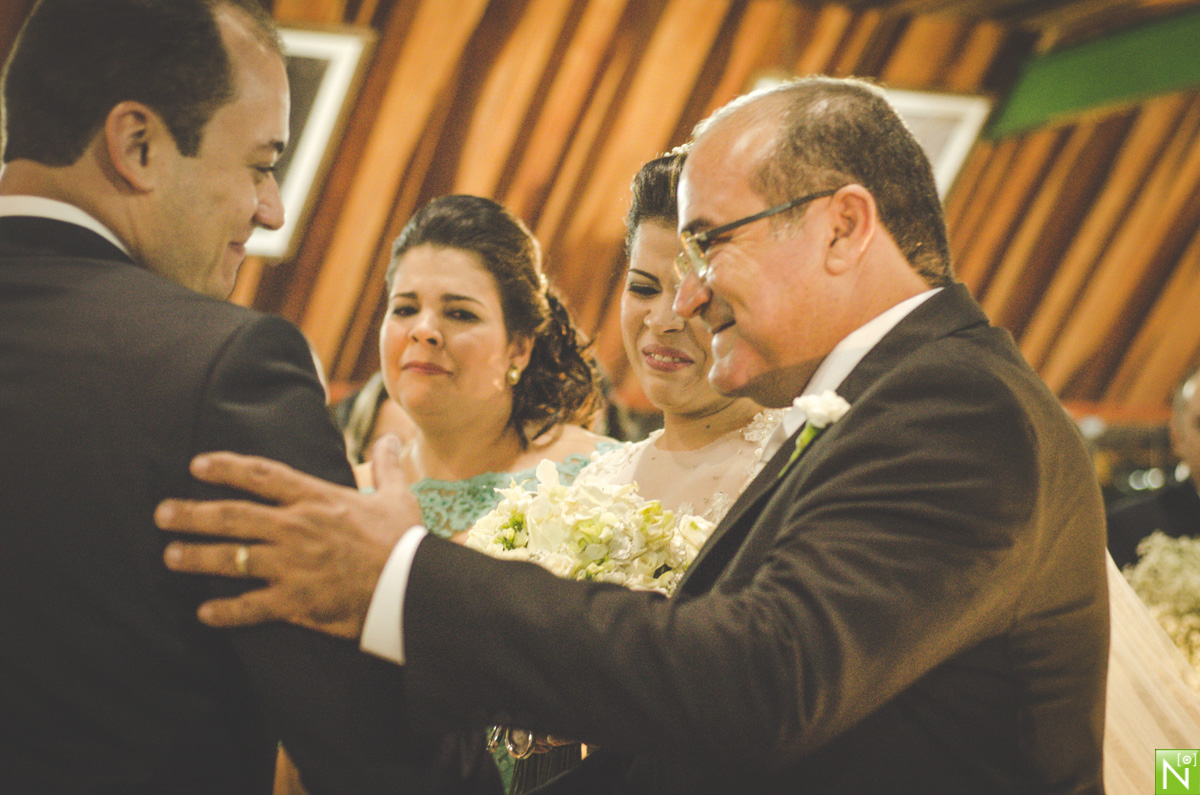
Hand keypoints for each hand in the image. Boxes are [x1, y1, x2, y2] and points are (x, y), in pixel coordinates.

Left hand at [156, 436, 420, 638]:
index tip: (198, 464)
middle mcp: (296, 528)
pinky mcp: (294, 601)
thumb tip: (390, 437)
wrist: (410, 588)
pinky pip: (249, 607)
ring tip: (171, 556)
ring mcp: (291, 565)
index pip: (261, 475)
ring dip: (196, 557)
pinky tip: (203, 613)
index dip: (226, 467)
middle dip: (192, 513)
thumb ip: (386, 465)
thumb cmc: (404, 542)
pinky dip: (224, 612)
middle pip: (232, 516)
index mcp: (317, 499)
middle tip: (162, 513)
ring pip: (230, 558)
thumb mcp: (398, 496)